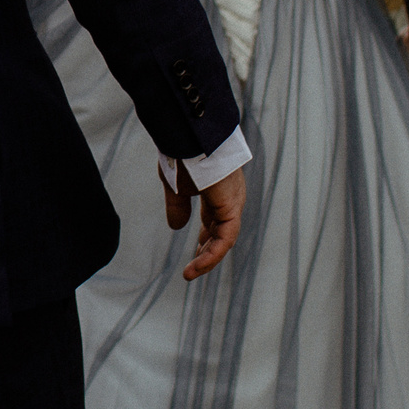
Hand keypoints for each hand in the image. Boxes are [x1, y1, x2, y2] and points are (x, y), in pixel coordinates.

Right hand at [162, 164, 245, 280]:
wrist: (190, 135)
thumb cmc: (182, 153)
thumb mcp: (176, 186)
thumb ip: (177, 206)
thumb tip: (176, 227)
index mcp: (217, 189)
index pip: (215, 219)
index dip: (205, 237)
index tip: (195, 250)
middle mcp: (229, 196)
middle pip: (222, 231)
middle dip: (208, 249)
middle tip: (195, 266)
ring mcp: (232, 202)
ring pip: (224, 238)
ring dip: (207, 258)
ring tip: (190, 273)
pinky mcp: (231, 207)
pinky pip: (225, 238)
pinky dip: (211, 254)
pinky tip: (197, 265)